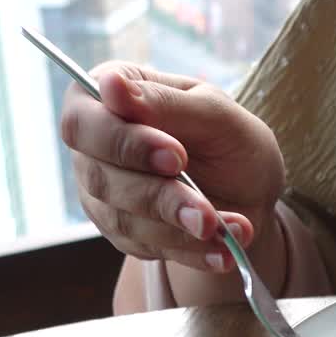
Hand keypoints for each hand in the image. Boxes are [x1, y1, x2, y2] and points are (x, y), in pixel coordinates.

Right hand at [60, 61, 284, 271]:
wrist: (251, 191)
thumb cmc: (230, 138)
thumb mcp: (214, 113)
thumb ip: (165, 102)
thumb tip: (110, 85)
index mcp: (106, 100)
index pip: (84, 122)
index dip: (124, 143)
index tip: (177, 156)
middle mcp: (95, 150)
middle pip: (100, 178)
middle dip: (159, 196)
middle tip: (206, 210)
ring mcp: (105, 196)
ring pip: (123, 219)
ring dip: (179, 228)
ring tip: (225, 229)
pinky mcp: (124, 234)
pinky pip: (149, 248)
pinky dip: (192, 252)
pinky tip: (225, 251)